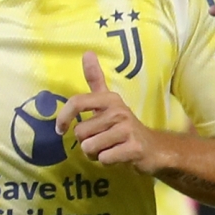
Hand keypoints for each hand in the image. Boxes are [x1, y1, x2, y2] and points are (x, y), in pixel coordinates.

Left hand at [57, 52, 162, 170]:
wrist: (154, 148)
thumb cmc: (125, 126)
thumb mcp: (110, 102)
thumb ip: (96, 79)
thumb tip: (87, 52)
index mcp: (110, 99)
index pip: (77, 102)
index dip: (64, 117)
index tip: (61, 129)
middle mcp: (119, 111)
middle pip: (80, 132)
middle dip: (87, 142)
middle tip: (102, 141)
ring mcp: (127, 130)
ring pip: (90, 147)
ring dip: (96, 153)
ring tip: (110, 148)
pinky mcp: (133, 148)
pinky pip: (103, 158)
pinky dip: (107, 161)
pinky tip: (118, 156)